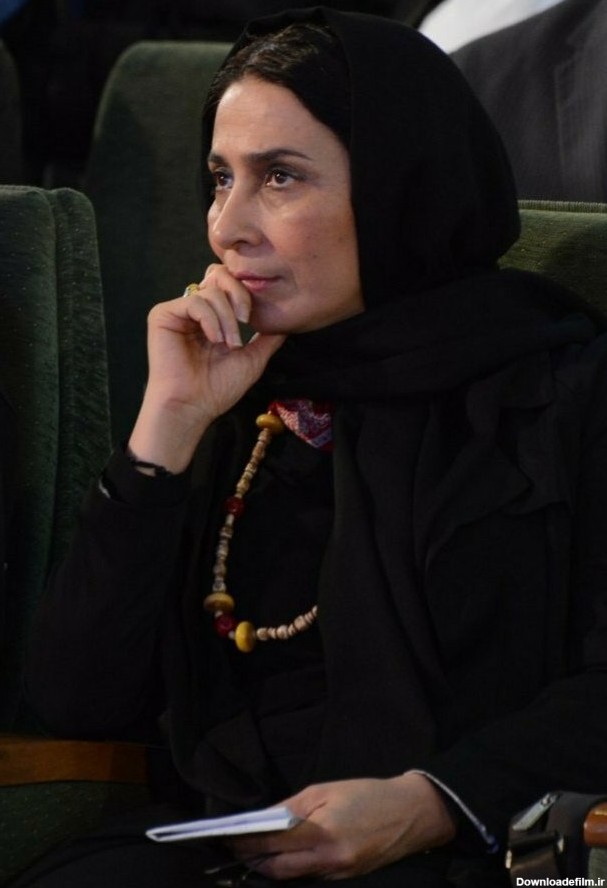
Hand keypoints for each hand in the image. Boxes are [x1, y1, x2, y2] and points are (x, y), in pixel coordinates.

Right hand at [128, 265, 284, 471]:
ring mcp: (178, 311)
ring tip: (229, 344)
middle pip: (220, 275)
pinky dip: (210, 319)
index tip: (254, 319)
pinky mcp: (162, 314)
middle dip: (239, 294)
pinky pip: (194, 301)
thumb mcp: (252, 359)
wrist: (191, 407)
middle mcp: (195, 310)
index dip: (245, 293)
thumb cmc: (218, 388)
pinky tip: (214, 339)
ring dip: (227, 318)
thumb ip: (268, 338)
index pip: (230, 285)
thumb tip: (288, 322)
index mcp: (213, 316)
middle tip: (247, 320)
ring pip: (211, 290)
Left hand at [228, 773, 456, 880]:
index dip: (246, 841)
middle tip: (233, 846)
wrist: (411, 814)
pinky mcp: (344, 879)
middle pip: (276, 868)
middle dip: (252, 858)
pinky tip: (282, 856)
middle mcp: (328, 862)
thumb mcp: (326, 790)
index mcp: (322, 834)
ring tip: (251, 851)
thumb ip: (291, 807)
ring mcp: (337, 875)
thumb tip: (264, 818)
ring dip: (269, 865)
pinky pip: (309, 877)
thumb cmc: (368, 794)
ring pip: (291, 876)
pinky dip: (291, 868)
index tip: (227, 835)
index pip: (272, 843)